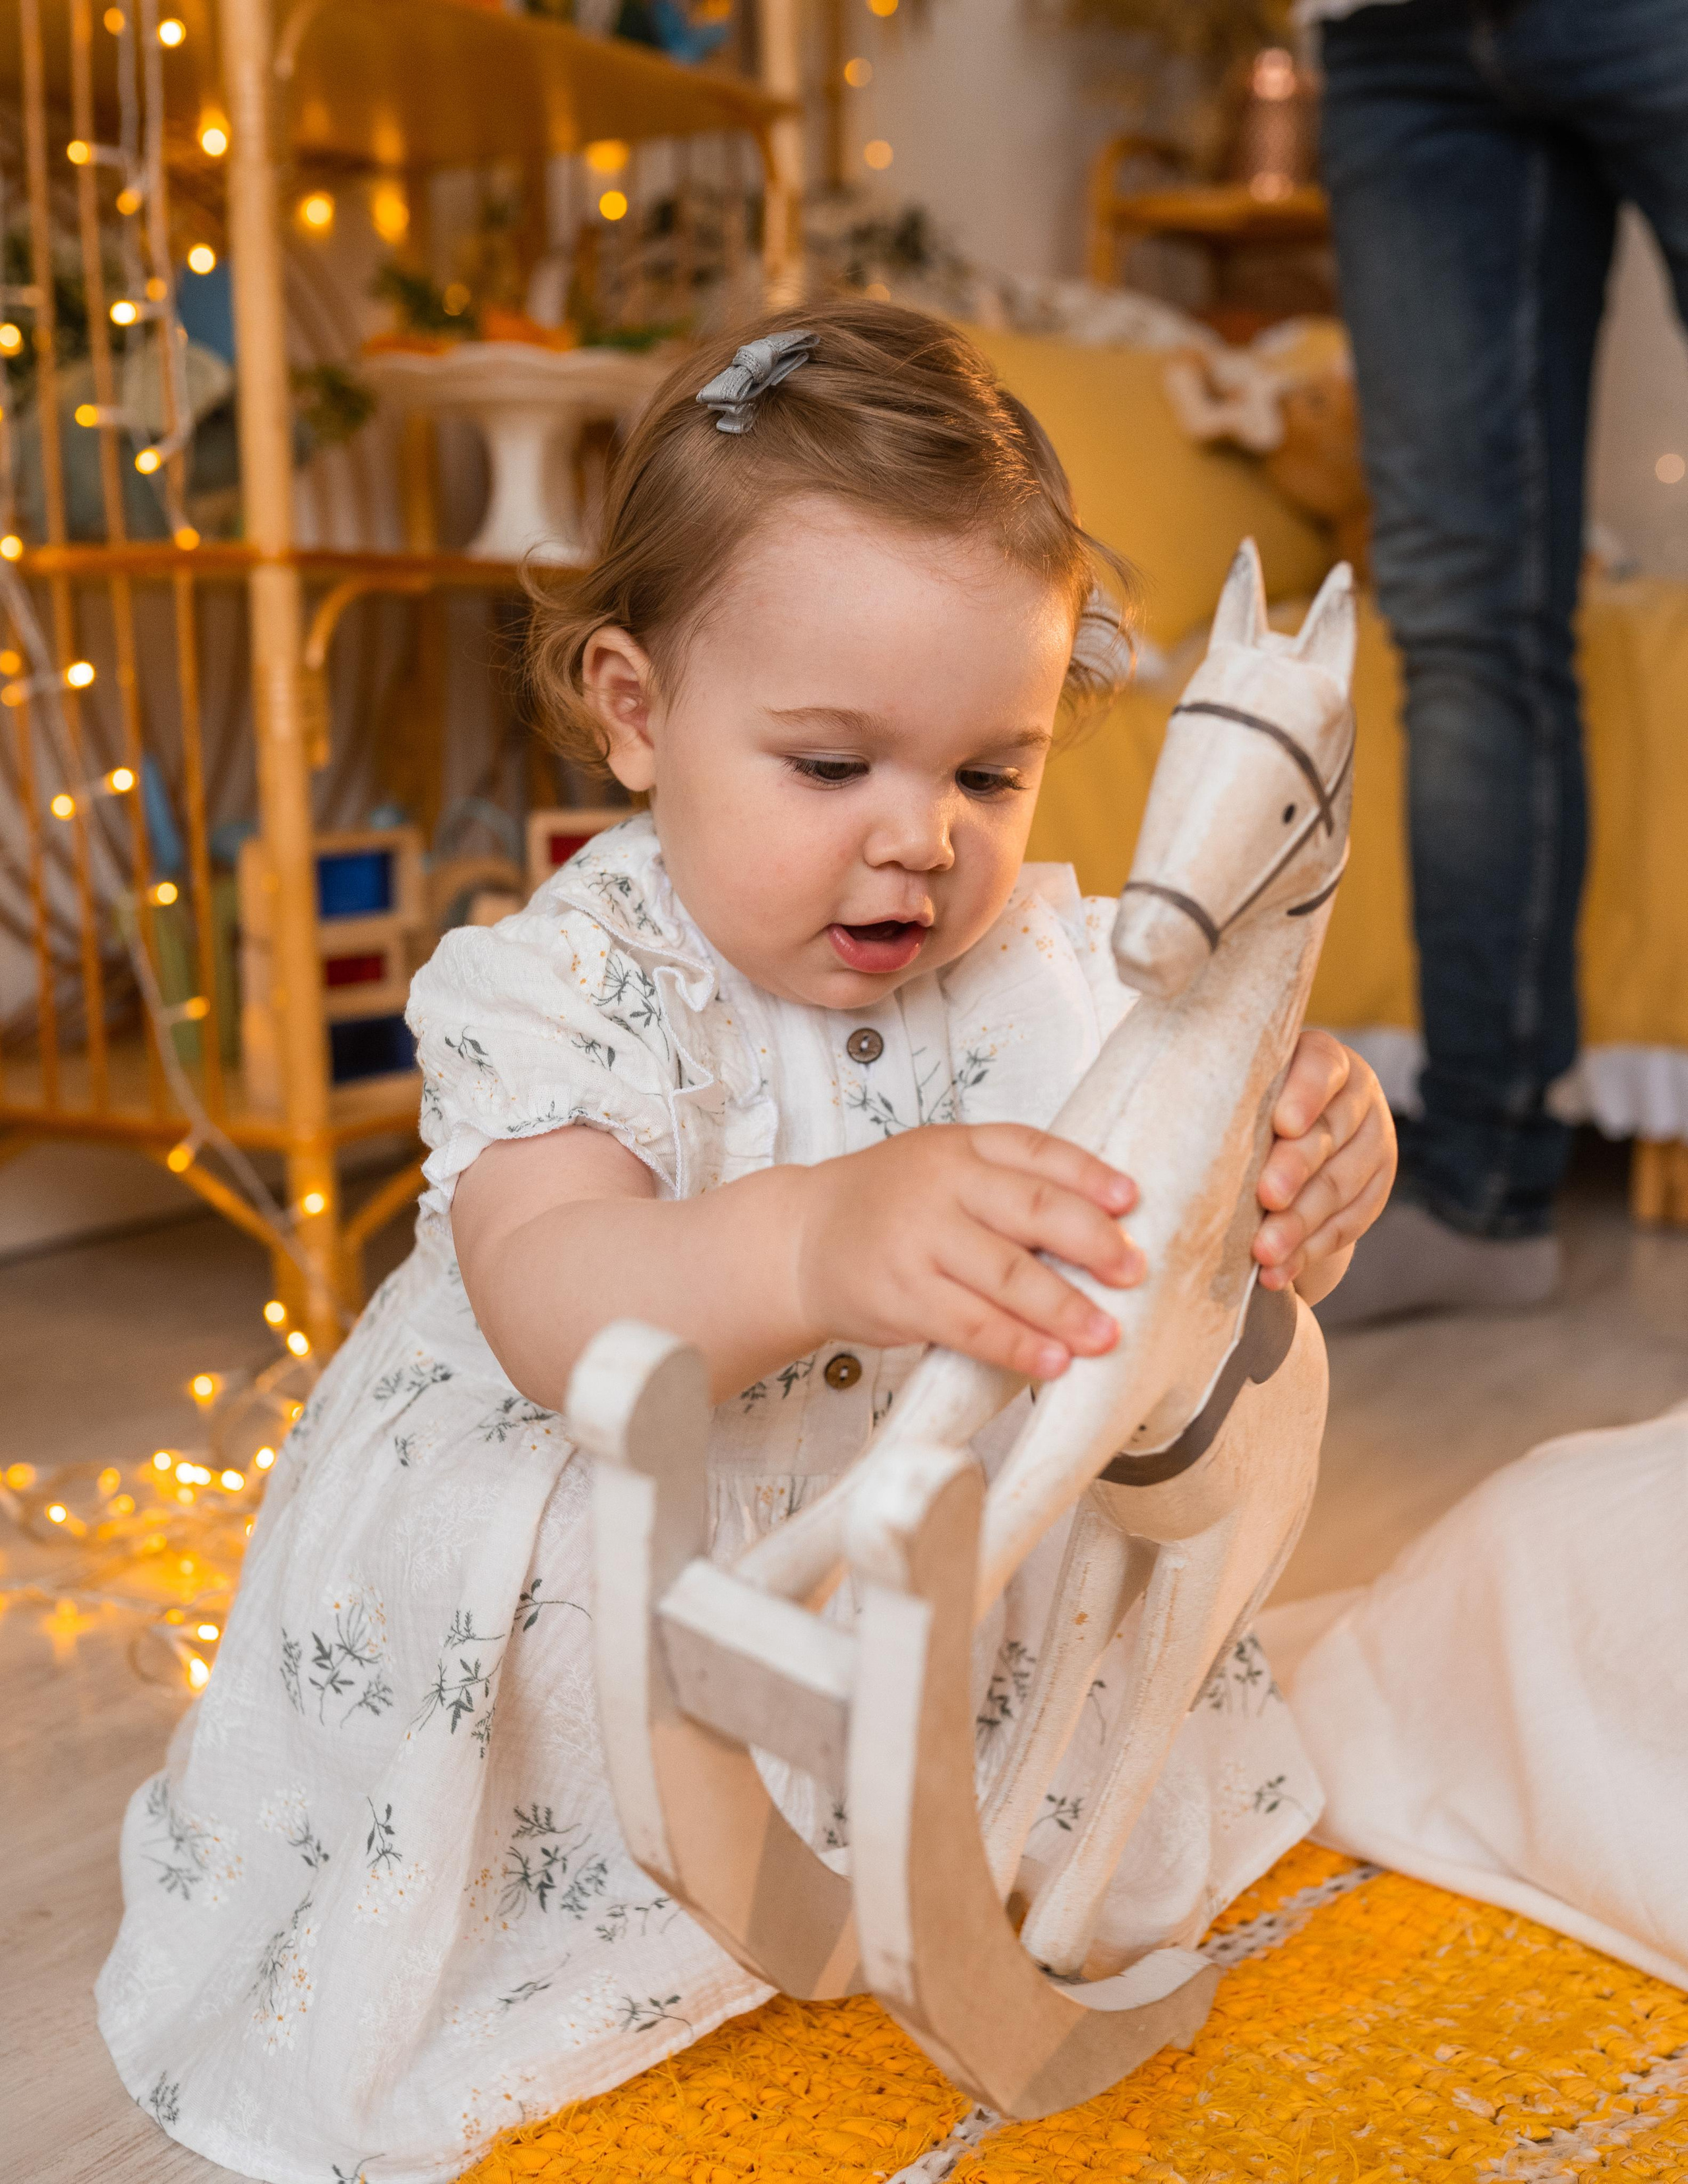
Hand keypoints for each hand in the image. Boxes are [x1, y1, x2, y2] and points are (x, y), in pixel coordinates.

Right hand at [793, 1125, 1144, 1381]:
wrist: (800, 1239)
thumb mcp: (940, 1168)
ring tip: (1107, 1334)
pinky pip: (972, 1325)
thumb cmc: (887, 1207)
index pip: (1037, 1152)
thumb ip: (1005, 1185)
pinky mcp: (902, 1295)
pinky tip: (1053, 1361)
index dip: (1090, 1176)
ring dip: (1066, 1308)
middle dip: (1094, 1243)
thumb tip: (1101, 1229)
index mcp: (960, 1146)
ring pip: (1008, 1274)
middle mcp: (941, 1185)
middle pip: (1033, 1209)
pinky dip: (1019, 1346)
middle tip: (1133, 1272)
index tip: (1132, 1201)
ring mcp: (919, 1240)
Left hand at [1253, 1030, 1395, 1302]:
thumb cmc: (1246, 1104)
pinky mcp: (1376, 1190)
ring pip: (1341, 1186)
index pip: (1322, 1066)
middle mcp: (1357, 1098)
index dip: (1305, 1094)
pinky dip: (1310, 1251)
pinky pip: (1349, 1224)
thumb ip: (1230, 1095)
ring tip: (1264, 1251)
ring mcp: (1373, 1145)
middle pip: (1330, 1133)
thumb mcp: (1243, 1089)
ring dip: (1300, 1222)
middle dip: (1296, 1169)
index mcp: (1324, 1058)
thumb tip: (1175, 1124)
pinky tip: (1279, 1271)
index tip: (1282, 1124)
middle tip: (1266, 1197)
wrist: (1293, 1137)